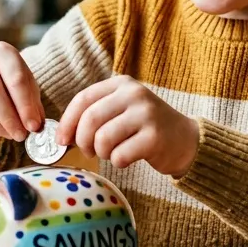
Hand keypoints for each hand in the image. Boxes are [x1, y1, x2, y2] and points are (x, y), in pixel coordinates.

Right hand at [0, 43, 43, 141]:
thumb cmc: (11, 80)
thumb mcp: (27, 85)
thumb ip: (32, 104)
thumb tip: (35, 127)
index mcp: (2, 51)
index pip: (15, 79)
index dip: (25, 106)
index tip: (33, 126)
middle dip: (9, 119)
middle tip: (20, 135)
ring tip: (9, 134)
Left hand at [56, 75, 199, 177]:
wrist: (185, 140)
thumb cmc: (144, 128)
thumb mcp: (121, 110)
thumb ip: (94, 115)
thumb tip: (62, 135)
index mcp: (122, 84)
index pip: (83, 99)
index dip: (67, 122)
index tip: (62, 140)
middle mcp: (134, 94)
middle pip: (90, 119)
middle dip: (82, 141)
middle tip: (89, 151)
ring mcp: (146, 114)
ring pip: (103, 139)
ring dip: (101, 153)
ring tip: (111, 153)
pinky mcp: (154, 137)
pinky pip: (120, 155)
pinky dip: (117, 162)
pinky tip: (127, 158)